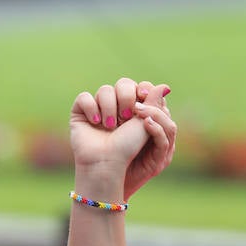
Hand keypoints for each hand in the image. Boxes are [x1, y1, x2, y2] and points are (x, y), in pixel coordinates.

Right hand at [69, 79, 174, 197]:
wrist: (107, 162)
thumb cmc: (129, 148)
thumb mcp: (148, 124)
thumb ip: (156, 103)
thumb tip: (165, 86)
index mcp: (135, 109)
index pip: (140, 87)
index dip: (142, 89)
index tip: (142, 99)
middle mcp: (116, 107)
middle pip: (124, 83)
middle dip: (127, 98)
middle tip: (126, 117)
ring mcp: (98, 109)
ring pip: (105, 89)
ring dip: (109, 107)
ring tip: (109, 126)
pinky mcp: (80, 112)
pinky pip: (84, 97)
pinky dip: (91, 108)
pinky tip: (95, 122)